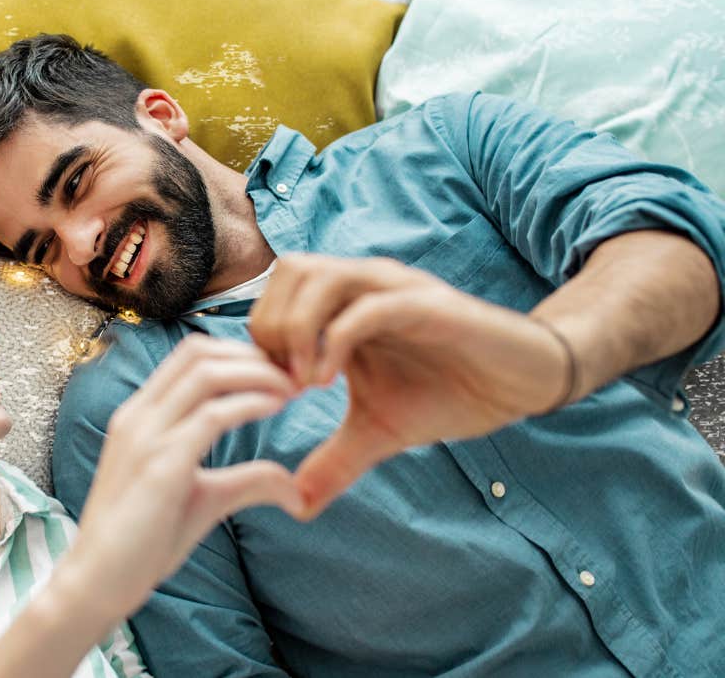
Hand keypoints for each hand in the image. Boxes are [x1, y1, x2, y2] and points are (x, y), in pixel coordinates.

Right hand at [59, 335, 303, 622]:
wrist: (97, 580)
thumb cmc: (143, 540)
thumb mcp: (204, 499)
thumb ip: (246, 482)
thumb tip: (296, 490)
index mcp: (140, 415)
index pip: (190, 355)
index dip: (240, 353)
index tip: (280, 374)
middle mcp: (139, 414)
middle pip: (199, 351)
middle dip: (253, 354)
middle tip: (294, 376)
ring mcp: (146, 435)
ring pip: (206, 373)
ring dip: (258, 373)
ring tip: (292, 389)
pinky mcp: (160, 464)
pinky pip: (212, 415)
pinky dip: (251, 402)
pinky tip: (275, 408)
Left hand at [248, 254, 567, 519]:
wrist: (521, 384)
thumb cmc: (447, 393)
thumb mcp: (377, 432)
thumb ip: (334, 461)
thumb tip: (297, 507)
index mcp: (345, 304)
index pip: (276, 295)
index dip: (259, 339)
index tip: (270, 393)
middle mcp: (364, 285)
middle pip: (288, 272)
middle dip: (271, 328)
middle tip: (282, 386)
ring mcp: (394, 289)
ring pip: (320, 277)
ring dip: (297, 329)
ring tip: (302, 385)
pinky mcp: (427, 305)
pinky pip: (368, 306)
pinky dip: (336, 339)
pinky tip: (328, 383)